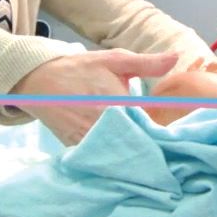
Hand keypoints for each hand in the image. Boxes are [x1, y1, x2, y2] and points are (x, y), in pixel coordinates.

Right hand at [12, 49, 178, 144]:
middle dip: (151, 145)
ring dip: (133, 154)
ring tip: (146, 156)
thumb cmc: (81, 69)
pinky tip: (121, 156)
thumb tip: (176, 58)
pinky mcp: (78, 149)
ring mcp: (89, 140)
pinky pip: (102, 159)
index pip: (152, 126)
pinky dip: (112, 158)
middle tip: (165, 149)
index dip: (164, 132)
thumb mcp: (115, 60)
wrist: (40, 81)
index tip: (174, 135)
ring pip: (121, 155)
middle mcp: (104, 126)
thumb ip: (146, 63)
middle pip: (138, 144)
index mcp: (119, 104)